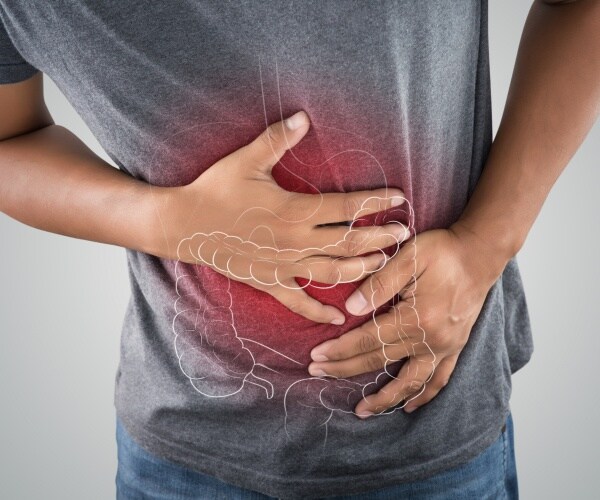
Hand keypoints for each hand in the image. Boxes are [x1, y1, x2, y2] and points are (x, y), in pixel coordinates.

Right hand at [148, 110, 409, 324]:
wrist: (184, 225)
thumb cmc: (215, 189)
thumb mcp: (246, 160)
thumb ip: (277, 139)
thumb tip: (304, 116)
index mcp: (294, 210)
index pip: (347, 208)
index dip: (376, 202)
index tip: (399, 198)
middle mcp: (295, 242)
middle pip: (349, 244)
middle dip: (380, 239)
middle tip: (404, 234)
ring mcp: (284, 266)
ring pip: (333, 274)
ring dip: (362, 270)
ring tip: (384, 265)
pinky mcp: (270, 282)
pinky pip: (299, 302)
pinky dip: (319, 312)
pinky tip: (338, 318)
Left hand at [307, 221, 508, 416]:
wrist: (481, 253)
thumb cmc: (443, 251)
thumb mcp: (409, 256)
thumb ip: (379, 283)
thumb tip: (350, 309)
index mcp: (417, 317)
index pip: (368, 339)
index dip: (340, 349)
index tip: (317, 356)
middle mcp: (431, 339)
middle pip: (380, 361)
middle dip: (346, 369)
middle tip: (318, 373)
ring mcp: (446, 347)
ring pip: (410, 382)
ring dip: (385, 399)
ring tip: (362, 410)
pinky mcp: (455, 347)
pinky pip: (439, 380)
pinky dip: (423, 396)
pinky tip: (409, 406)